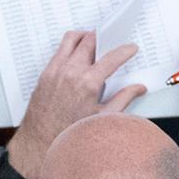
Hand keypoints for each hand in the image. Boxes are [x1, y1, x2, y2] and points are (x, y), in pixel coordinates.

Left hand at [4, 30, 145, 178]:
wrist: (40, 143)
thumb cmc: (69, 132)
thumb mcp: (103, 118)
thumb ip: (123, 98)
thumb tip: (138, 88)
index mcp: (88, 83)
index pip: (111, 57)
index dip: (124, 50)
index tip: (130, 48)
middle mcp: (70, 72)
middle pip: (90, 41)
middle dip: (104, 37)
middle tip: (112, 38)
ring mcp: (56, 70)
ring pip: (71, 39)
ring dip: (85, 36)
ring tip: (94, 39)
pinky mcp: (45, 73)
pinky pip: (59, 50)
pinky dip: (70, 45)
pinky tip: (77, 53)